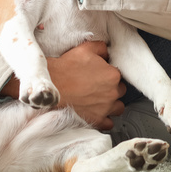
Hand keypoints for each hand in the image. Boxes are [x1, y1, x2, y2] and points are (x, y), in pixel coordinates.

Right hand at [4, 41, 124, 128]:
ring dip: (111, 104)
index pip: (118, 75)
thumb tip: (107, 52)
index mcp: (112, 75)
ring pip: (118, 108)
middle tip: (98, 86)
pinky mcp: (97, 120)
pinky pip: (109, 123)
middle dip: (111, 89)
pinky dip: (105, 119)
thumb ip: (101, 48)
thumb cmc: (66, 68)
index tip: (100, 75)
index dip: (109, 74)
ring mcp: (105, 108)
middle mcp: (112, 93)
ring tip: (99, 100)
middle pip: (120, 91)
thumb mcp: (85, 49)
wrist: (50, 86)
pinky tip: (97, 112)